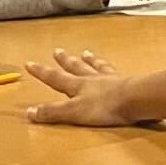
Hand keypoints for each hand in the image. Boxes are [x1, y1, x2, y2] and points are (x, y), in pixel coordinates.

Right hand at [24, 48, 141, 128]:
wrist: (136, 99)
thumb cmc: (105, 107)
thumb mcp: (74, 113)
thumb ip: (53, 112)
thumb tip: (29, 112)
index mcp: (78, 86)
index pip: (55, 78)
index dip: (42, 72)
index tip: (30, 63)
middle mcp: (92, 79)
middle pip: (76, 67)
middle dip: (65, 61)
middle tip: (57, 51)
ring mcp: (110, 79)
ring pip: (96, 66)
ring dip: (89, 60)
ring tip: (86, 53)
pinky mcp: (126, 83)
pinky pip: (115, 71)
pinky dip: (111, 67)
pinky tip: (114, 67)